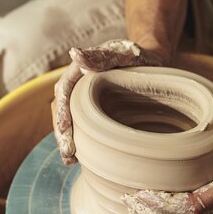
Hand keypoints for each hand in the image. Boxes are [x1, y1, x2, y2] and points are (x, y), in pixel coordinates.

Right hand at [51, 39, 166, 164]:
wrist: (150, 62)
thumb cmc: (138, 56)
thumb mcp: (124, 53)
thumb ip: (101, 55)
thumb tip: (74, 54)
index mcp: (80, 69)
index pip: (65, 90)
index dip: (62, 110)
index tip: (65, 129)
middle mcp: (77, 84)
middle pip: (62, 108)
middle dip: (62, 132)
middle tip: (67, 153)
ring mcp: (83, 98)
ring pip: (69, 119)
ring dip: (66, 139)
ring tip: (69, 159)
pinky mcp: (92, 110)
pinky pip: (80, 125)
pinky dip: (78, 140)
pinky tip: (78, 158)